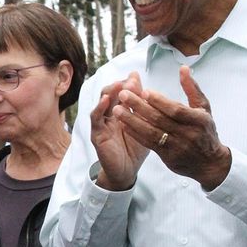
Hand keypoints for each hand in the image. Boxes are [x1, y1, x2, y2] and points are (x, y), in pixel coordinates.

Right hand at [91, 71, 149, 190]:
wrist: (127, 171)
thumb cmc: (136, 149)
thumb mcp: (144, 126)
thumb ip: (145, 109)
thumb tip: (150, 91)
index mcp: (122, 111)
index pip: (123, 91)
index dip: (128, 83)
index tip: (135, 75)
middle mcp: (111, 114)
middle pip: (111, 93)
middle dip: (120, 85)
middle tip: (130, 81)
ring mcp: (102, 123)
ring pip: (102, 102)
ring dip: (110, 92)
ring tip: (118, 85)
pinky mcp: (97, 133)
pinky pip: (95, 118)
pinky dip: (99, 107)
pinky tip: (106, 100)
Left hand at [114, 66, 230, 190]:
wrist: (209, 163)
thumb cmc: (205, 130)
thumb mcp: (204, 108)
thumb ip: (192, 89)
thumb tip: (183, 68)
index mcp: (197, 120)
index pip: (175, 110)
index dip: (159, 101)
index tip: (144, 91)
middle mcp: (187, 134)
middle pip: (159, 120)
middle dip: (139, 107)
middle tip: (123, 95)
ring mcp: (176, 147)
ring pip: (150, 132)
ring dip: (131, 120)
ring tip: (117, 110)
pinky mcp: (167, 156)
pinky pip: (148, 143)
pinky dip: (135, 133)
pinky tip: (123, 124)